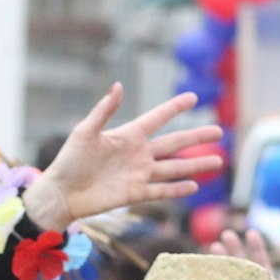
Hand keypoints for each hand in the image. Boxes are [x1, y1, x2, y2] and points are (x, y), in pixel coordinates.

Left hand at [23, 85, 224, 231]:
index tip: (193, 98)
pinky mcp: (135, 194)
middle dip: (196, 137)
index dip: (174, 108)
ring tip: (218, 161)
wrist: (61, 192)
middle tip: (218, 131)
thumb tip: (118, 86)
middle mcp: (138, 154)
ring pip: (174, 168)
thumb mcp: (85, 132)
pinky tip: (194, 185)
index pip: (157, 118)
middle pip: (174, 143)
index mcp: (127, 135)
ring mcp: (139, 174)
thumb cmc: (69, 160)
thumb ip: (104, 111)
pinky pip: (160, 191)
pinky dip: (177, 188)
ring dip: (196, 165)